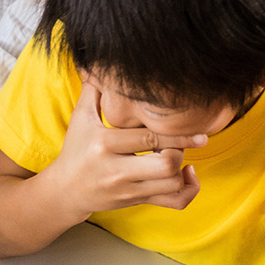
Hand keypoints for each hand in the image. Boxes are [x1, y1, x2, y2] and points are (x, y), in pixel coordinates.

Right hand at [46, 82, 203, 216]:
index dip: (177, 133)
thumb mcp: (80, 118)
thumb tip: (100, 60)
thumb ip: (94, 90)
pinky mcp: (136, 202)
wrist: (66, 190)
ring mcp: (128, 189)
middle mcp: (116, 170)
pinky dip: (188, 191)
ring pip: (171, 185)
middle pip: (165, 165)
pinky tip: (186, 175)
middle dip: (180, 151)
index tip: (198, 128)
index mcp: (104, 144)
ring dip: (183, 168)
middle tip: (184, 141)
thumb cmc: (76, 149)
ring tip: (180, 155)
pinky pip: (172, 203)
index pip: (149, 138)